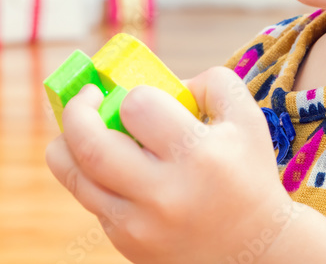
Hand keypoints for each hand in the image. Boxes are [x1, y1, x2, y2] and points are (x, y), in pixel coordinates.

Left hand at [45, 66, 298, 263]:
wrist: (257, 253)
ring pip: (74, 175)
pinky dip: (93, 176)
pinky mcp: (127, 245)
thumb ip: (209, 82)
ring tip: (83, 128)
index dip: (132, 94)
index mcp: (198, 156)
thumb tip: (155, 79)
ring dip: (68, 142)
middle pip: (88, 144)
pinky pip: (90, 199)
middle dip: (76, 109)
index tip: (138, 98)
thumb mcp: (246, 118)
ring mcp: (139, 225)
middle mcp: (164, 194)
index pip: (137, 107)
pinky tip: (115, 167)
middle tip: (88, 98)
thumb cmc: (248, 175)